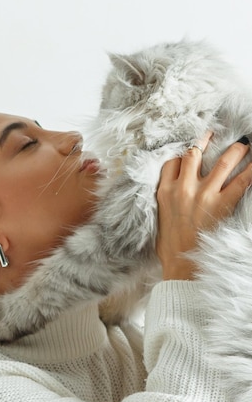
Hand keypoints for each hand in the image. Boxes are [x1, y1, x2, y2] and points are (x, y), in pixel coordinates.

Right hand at [156, 133, 251, 279]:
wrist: (180, 267)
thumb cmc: (169, 249)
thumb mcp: (159, 219)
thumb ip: (165, 201)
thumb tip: (172, 195)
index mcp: (164, 192)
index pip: (172, 161)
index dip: (182, 152)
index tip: (191, 148)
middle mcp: (183, 188)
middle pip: (194, 153)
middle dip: (205, 140)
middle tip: (214, 133)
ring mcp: (203, 194)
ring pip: (223, 161)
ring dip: (236, 150)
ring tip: (244, 144)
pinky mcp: (221, 204)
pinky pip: (242, 181)